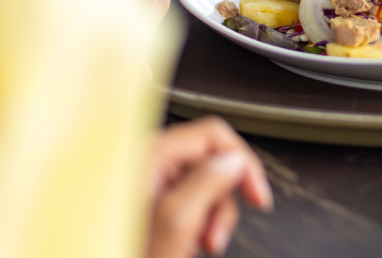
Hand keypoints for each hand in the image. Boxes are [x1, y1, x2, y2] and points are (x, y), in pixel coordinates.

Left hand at [146, 116, 273, 257]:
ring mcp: (142, 182)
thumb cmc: (125, 252)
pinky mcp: (143, 200)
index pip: (213, 134)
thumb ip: (207, 183)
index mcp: (147, 155)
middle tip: (216, 232)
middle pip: (208, 161)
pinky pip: (183, 199)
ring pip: (199, 184)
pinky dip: (193, 222)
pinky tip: (185, 242)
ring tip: (199, 244)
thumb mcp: (177, 222)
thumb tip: (234, 161)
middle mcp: (142, 161)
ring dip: (209, 216)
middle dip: (222, 199)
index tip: (256, 195)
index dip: (243, 163)